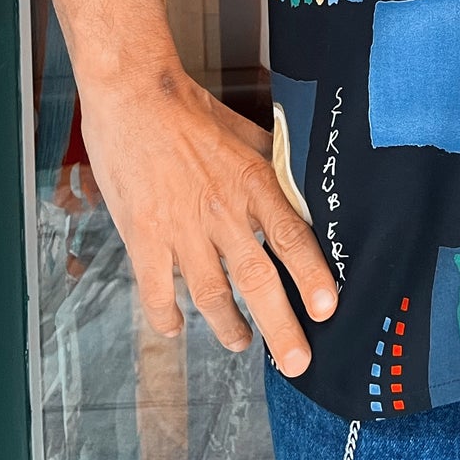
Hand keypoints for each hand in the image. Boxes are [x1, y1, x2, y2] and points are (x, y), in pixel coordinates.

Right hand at [77, 63, 337, 374]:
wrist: (132, 97)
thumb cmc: (188, 110)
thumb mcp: (245, 132)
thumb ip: (273, 163)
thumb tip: (302, 185)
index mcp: (251, 181)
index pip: (291, 236)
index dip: (311, 275)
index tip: (327, 309)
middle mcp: (221, 211)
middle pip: (257, 278)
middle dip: (280, 327)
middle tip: (297, 363)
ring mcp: (180, 229)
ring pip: (211, 294)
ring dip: (230, 327)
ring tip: (243, 342)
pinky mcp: (142, 238)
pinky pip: (157, 293)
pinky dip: (168, 318)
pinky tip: (177, 328)